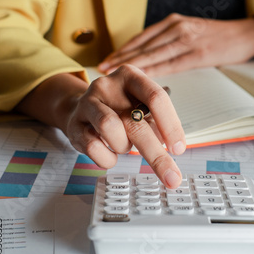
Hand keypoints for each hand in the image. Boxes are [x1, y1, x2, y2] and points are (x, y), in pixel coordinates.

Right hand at [19, 66, 185, 187]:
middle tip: (171, 177)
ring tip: (123, 145)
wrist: (79, 110)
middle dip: (156, 155)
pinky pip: (93, 147)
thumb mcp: (139, 107)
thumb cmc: (118, 109)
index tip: (179, 149)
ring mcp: (88, 103)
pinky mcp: (74, 124)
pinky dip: (107, 158)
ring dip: (123, 146)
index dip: (171, 125)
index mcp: (130, 76)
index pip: (155, 97)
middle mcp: (108, 85)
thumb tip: (172, 147)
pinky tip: (110, 153)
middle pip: (135, 122)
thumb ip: (155, 122)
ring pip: (111, 130)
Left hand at [98, 14, 253, 75]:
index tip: (108, 60)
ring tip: (115, 75)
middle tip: (103, 69)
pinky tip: (142, 78)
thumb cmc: (218, 37)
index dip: (123, 49)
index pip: (142, 38)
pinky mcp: (198, 53)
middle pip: (144, 45)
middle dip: (121, 58)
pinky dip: (154, 71)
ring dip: (132, 65)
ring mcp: (188, 39)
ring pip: (154, 54)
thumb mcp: (191, 31)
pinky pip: (171, 63)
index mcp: (174, 22)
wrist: (247, 34)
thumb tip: (149, 57)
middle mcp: (178, 27)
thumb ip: (171, 41)